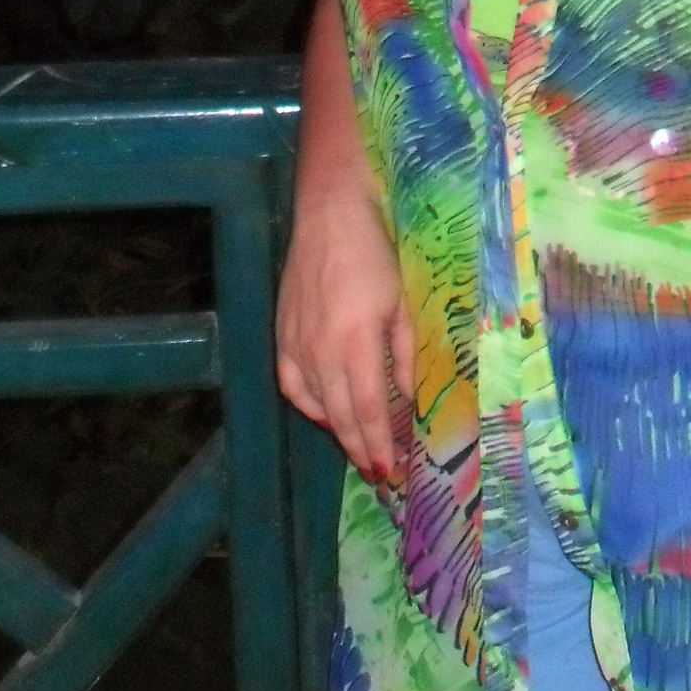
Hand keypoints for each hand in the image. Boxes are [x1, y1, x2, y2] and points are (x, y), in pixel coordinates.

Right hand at [275, 179, 414, 482]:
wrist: (329, 215)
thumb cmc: (375, 254)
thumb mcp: (402, 304)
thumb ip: (405, 355)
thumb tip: (408, 400)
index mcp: (355, 343)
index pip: (366, 411)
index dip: (378, 445)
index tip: (392, 472)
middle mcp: (320, 351)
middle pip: (340, 416)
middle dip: (361, 450)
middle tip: (380, 475)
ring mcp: (296, 344)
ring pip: (316, 404)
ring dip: (338, 432)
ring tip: (359, 450)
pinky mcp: (282, 334)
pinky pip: (292, 384)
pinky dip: (308, 405)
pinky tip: (324, 413)